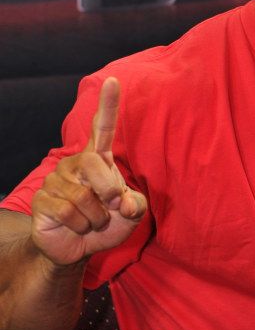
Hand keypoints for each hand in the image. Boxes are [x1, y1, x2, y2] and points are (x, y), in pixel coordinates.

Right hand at [31, 77, 146, 266]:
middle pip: (96, 165)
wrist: (79, 248)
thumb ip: (137, 205)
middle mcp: (75, 165)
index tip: (114, 81)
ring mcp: (56, 180)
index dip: (108, 106)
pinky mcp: (42, 199)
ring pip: (84, 197)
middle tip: (112, 206)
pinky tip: (77, 226)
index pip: (102, 128)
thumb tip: (125, 202)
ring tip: (91, 220)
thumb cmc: (106, 224)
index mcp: (98, 160)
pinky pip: (69, 212)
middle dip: (110, 191)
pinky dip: (81, 226)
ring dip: (96, 218)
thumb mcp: (131, 215)